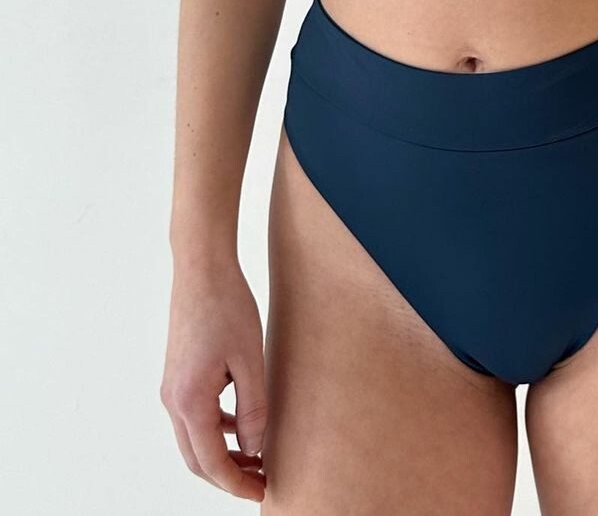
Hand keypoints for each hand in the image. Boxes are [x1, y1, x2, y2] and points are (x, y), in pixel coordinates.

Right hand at [160, 256, 267, 502]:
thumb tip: (254, 448)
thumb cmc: (228, 307)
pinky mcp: (177, 376)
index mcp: (190, 401)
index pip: (211, 462)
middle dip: (227, 476)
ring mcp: (171, 388)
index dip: (236, 483)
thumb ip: (253, 408)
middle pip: (196, 459)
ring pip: (193, 440)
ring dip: (221, 455)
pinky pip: (193, 418)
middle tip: (260, 482)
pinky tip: (242, 426)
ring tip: (256, 458)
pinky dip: (215, 432)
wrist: (201, 269)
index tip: (261, 493)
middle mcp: (173, 400)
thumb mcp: (251, 359)